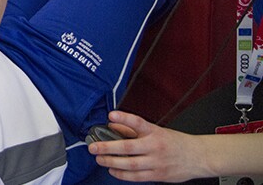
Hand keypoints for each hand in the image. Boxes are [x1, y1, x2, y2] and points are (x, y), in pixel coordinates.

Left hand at [89, 111, 206, 182]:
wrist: (199, 157)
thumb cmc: (176, 143)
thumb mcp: (157, 131)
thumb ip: (134, 129)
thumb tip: (113, 125)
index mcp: (155, 132)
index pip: (138, 123)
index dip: (124, 118)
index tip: (111, 115)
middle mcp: (155, 147)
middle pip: (128, 147)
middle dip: (108, 147)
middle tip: (93, 147)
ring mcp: (157, 163)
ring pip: (130, 164)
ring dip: (111, 162)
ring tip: (99, 159)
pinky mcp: (158, 175)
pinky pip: (136, 177)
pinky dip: (122, 174)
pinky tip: (112, 169)